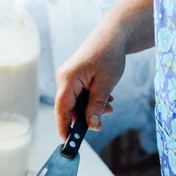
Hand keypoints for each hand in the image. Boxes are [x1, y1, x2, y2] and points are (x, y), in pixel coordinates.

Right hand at [54, 23, 127, 138]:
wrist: (114, 34)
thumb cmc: (109, 54)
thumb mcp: (106, 83)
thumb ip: (96, 105)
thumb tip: (91, 125)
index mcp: (68, 78)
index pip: (61, 108)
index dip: (63, 126)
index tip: (68, 142)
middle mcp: (64, 78)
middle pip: (68, 108)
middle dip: (84, 118)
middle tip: (101, 124)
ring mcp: (68, 78)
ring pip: (76, 103)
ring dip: (91, 109)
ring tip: (110, 107)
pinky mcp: (75, 77)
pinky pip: (80, 95)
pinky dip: (92, 101)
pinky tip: (106, 99)